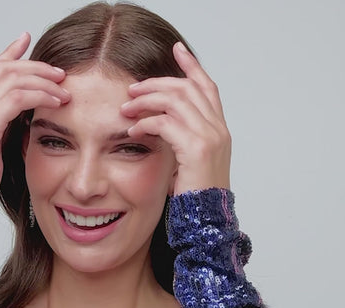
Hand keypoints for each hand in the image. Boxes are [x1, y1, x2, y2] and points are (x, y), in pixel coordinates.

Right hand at [0, 32, 70, 182]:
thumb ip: (8, 129)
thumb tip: (29, 119)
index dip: (10, 53)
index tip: (26, 40)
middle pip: (4, 69)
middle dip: (35, 66)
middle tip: (59, 71)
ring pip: (12, 79)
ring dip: (42, 81)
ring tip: (63, 89)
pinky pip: (17, 98)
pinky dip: (39, 95)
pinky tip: (55, 101)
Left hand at [121, 42, 230, 194]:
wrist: (206, 222)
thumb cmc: (193, 196)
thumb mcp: (189, 161)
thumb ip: (180, 138)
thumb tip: (157, 122)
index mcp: (218, 130)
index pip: (207, 87)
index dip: (192, 66)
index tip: (176, 48)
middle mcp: (218, 129)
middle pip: (187, 88)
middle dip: (156, 83)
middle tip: (132, 89)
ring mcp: (209, 138)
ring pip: (176, 100)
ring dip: (147, 100)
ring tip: (126, 108)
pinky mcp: (196, 149)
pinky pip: (165, 123)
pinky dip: (146, 123)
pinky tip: (132, 129)